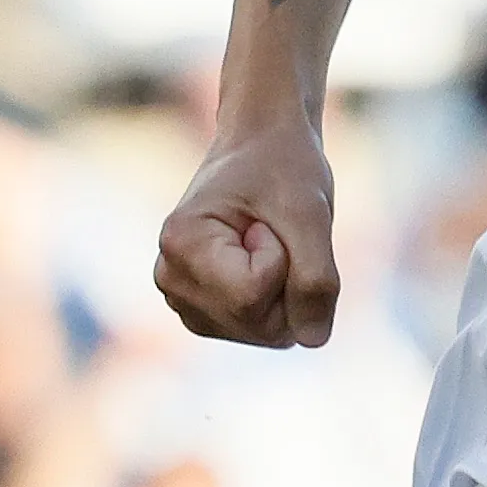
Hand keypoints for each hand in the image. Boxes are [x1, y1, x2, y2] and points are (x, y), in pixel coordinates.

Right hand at [154, 125, 339, 345]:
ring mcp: (184, 299)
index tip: (267, 220)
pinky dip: (280, 300)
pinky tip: (263, 262)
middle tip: (273, 231)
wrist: (264, 145)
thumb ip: (315, 279)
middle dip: (289, 281)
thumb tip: (312, 341)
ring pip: (264, 333)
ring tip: (267, 243)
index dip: (283, 260)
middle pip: (258, 324)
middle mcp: (171, 278)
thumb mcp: (310, 214)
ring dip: (286, 291)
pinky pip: (264, 330)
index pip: (252, 296)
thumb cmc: (283, 167)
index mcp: (181, 245)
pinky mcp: (206, 311)